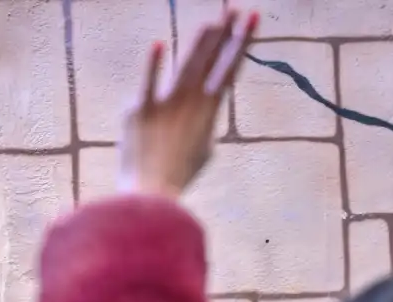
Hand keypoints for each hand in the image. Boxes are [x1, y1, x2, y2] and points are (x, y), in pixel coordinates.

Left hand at [118, 10, 256, 199]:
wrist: (150, 192)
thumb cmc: (177, 175)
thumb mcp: (202, 150)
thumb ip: (204, 126)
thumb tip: (204, 116)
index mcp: (208, 110)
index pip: (229, 67)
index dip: (242, 41)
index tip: (252, 19)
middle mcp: (189, 103)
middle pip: (210, 60)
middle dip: (224, 33)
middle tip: (234, 9)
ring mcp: (164, 104)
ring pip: (185, 66)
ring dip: (200, 43)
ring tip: (212, 22)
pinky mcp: (139, 111)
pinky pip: (146, 84)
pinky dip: (152, 65)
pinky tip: (157, 44)